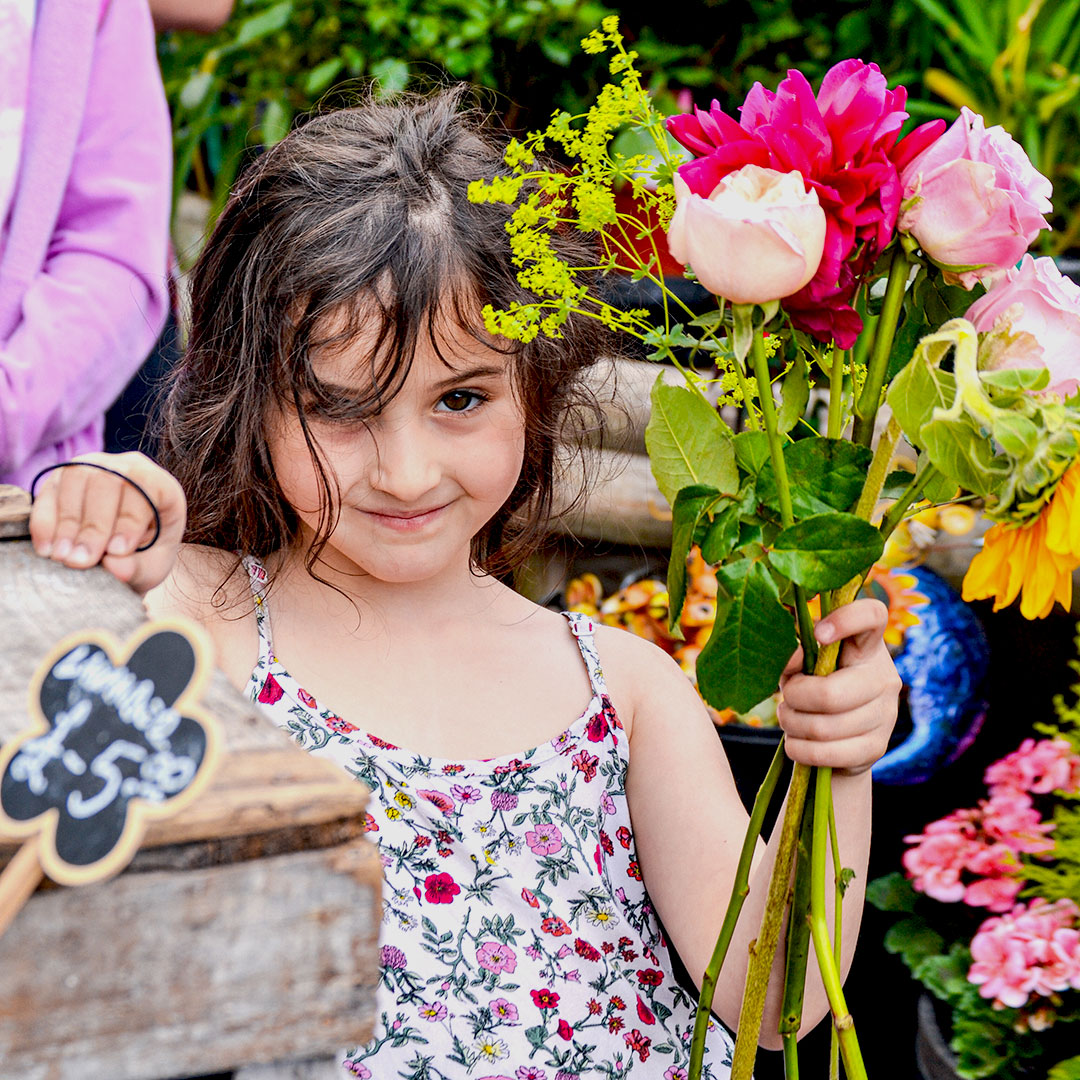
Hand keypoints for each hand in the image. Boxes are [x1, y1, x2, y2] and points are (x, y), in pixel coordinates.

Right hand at [29, 452, 185, 595]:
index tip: (118, 551)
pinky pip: (49, 492)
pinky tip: (47, 549)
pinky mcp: (61, 478)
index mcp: (161, 486)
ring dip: (68, 523)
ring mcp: (93, 467)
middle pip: (108, 480)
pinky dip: (45, 522)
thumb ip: (137, 568)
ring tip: (63, 557)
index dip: (130, 518)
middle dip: (94, 524)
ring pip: (76, 480)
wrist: (119, 556)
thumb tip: (115, 566)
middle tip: (82, 560)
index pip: (145, 486)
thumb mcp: (150, 568)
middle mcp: (127, 468)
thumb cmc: (142, 557)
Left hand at [777, 597, 900, 773]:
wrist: (835, 741)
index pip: (873, 616)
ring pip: (824, 727)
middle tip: (787, 698)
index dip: (847, 619)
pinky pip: (826, 753)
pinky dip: (799, 749)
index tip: (820, 633)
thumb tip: (792, 659)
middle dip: (795, 698)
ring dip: (793, 724)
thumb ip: (792, 657)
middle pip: (831, 693)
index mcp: (866, 645)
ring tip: (790, 718)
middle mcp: (884, 677)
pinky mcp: (876, 748)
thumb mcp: (798, 668)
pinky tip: (797, 742)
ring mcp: (885, 714)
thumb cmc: (812, 690)